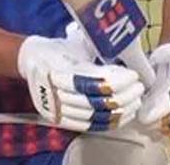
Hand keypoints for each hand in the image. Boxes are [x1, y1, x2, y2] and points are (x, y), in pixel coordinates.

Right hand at [17, 24, 145, 131]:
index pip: (96, 80)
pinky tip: (121, 116)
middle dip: (123, 96)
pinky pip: (86, 126)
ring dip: (119, 111)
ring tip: (135, 101)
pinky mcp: (56, 118)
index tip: (133, 75)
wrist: (30, 59)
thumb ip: (97, 52)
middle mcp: (54, 90)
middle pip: (96, 101)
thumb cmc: (58, 49)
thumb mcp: (77, 44)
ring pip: (93, 116)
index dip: (119, 80)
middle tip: (139, 88)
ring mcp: (54, 107)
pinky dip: (107, 123)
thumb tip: (125, 58)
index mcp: (59, 69)